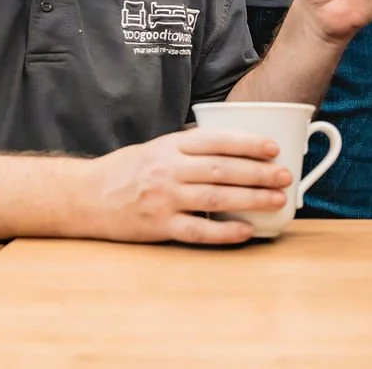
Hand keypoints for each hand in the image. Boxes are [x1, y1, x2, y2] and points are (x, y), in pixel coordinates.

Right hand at [83, 128, 293, 244]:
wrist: (85, 196)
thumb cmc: (128, 170)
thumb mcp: (158, 146)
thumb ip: (191, 145)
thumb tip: (234, 142)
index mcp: (171, 145)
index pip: (216, 140)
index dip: (248, 143)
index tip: (274, 148)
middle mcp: (168, 169)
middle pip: (222, 169)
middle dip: (259, 173)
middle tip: (286, 176)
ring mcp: (163, 199)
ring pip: (215, 198)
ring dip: (251, 199)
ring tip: (277, 200)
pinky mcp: (158, 226)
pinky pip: (197, 230)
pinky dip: (225, 232)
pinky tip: (246, 231)